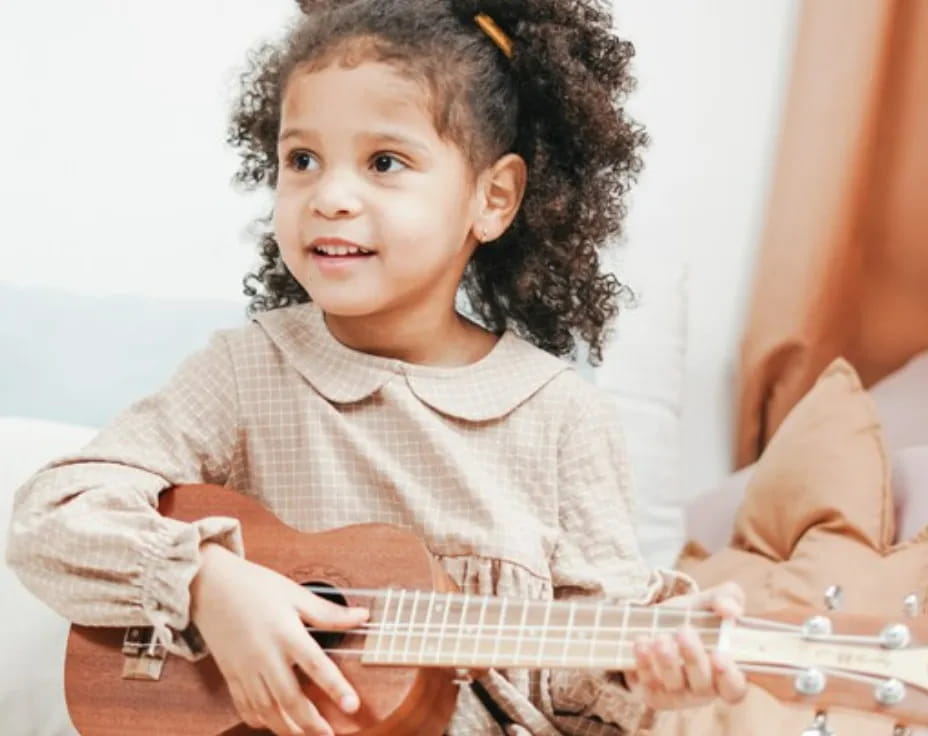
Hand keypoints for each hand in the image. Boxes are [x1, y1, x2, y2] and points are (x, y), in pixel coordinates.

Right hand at [189, 543, 369, 735]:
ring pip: (267, 710)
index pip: (316, 666)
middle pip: (290, 699)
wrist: (207, 585)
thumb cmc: (253, 585)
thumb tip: (362, 616)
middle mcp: (265, 656)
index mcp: (285, 633)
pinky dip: (261, 720)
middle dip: (312, 723)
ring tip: (307, 735)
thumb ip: (328, 612)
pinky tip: (274, 725)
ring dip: (288, 728)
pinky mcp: (230, 675)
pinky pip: (245, 706)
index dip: (336, 688)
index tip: (353, 706)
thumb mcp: (294, 593)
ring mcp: (245, 669)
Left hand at [623, 581, 747, 709]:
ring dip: (667, 661)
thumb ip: (727, 598)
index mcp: (725, 671)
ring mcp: (678, 694)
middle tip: (684, 631)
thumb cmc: (690, 617)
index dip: (730, 676)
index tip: (720, 655)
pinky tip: (641, 643)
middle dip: (694, 658)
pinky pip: (650, 683)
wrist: (652, 623)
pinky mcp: (654, 693)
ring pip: (675, 685)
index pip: (735, 687)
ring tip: (660, 637)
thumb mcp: (708, 603)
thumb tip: (731, 609)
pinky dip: (645, 663)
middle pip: (704, 686)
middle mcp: (705, 688)